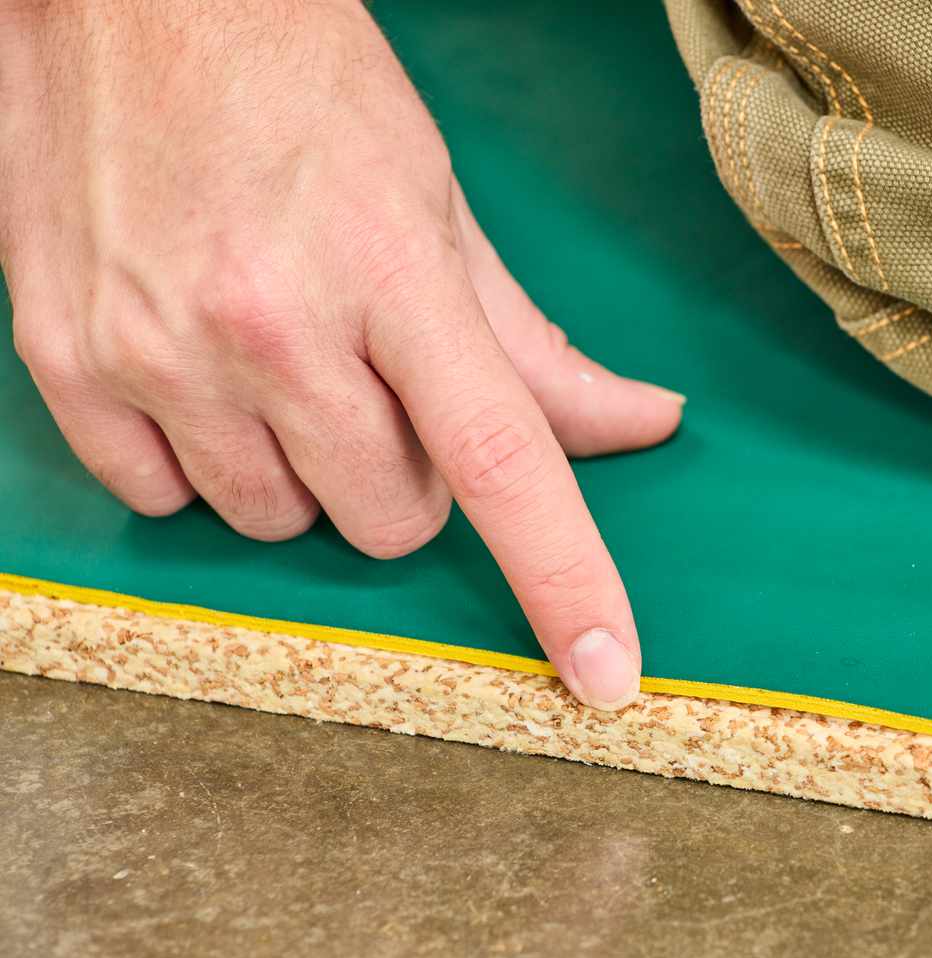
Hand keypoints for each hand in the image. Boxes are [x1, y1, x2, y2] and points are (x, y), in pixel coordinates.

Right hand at [0, 0, 682, 709]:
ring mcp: (159, 352)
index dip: (566, 579)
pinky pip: (162, 502)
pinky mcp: (67, 364)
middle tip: (375, 380)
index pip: (505, 461)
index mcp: (394, 275)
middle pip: (392, 518)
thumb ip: (535, 343)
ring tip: (279, 360)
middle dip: (406, 476)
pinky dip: (198, 460)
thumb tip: (640, 424)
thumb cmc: (306, 88)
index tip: (606, 673)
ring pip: (280, 525)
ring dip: (302, 470)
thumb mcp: (440, 204)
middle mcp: (271, 326)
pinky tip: (198, 372)